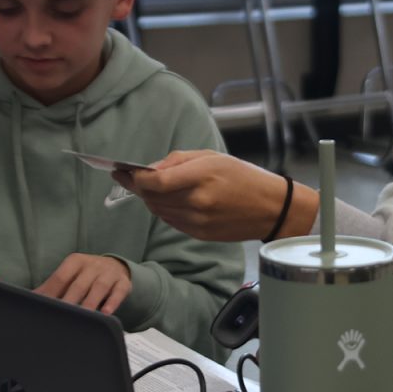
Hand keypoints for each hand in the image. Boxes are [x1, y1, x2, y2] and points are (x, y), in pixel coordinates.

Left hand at [34, 254, 131, 314]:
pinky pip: (119, 292)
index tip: (44, 308)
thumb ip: (51, 288)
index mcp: (75, 262)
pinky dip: (113, 302)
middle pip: (79, 284)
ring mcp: (109, 273)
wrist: (115, 266)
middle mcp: (92, 265)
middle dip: (70, 300)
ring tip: (83, 316)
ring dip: (90, 303)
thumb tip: (29, 300)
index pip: (61, 278)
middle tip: (62, 315)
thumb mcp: (69, 276)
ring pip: (99, 288)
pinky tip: (106, 313)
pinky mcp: (123, 282)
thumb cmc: (85, 276)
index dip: (52, 293)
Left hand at [115, 150, 317, 241]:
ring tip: (151, 186)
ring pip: (158, 210)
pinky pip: (171, 221)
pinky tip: (171, 200)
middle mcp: (197, 202)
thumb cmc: (243, 176)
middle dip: (137, 186)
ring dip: (149, 199)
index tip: (122, 171)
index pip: (155, 181)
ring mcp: (198, 222)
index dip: (134, 178)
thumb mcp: (212, 156)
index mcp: (201, 177)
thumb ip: (177, 161)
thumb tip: (149, 169)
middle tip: (128, 176)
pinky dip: (164, 210)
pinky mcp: (199, 234)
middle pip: (151, 197)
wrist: (271, 208)